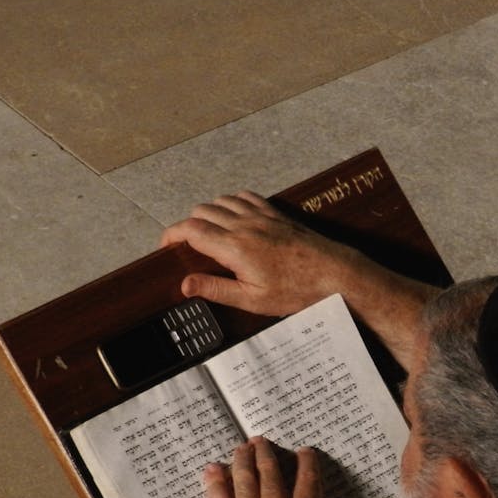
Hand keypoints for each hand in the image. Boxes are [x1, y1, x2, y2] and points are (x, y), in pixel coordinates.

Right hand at [161, 192, 367, 317]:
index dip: (172, 234)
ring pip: (221, 201)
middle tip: (187, 245)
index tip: (165, 245)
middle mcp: (244, 225)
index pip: (190, 229)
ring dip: (208, 213)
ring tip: (208, 233)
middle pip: (201, 211)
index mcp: (234, 247)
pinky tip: (234, 217)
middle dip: (188, 225)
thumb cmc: (295, 291)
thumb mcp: (252, 300)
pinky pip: (244, 197)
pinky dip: (231, 203)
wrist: (333, 273)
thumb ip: (216, 289)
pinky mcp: (275, 213)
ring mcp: (261, 215)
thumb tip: (185, 284)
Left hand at [204, 438, 367, 497]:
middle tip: (261, 441)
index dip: (306, 460)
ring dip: (242, 459)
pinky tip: (212, 469)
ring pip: (244, 479)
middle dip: (266, 452)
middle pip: (270, 471)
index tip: (304, 451)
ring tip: (242, 448)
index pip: (308, 478)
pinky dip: (215, 483)